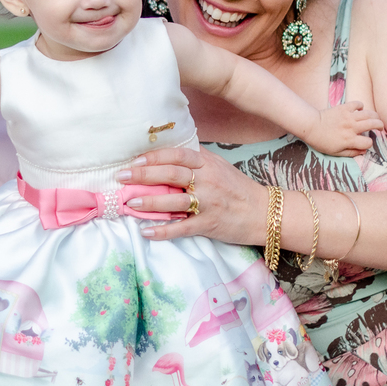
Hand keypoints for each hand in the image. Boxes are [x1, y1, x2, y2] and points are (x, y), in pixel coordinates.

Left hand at [114, 146, 268, 245]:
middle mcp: (207, 181)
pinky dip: (164, 231)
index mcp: (208, 164)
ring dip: (150, 201)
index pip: (177, 155)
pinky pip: (183, 228)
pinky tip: (147, 232)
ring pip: (175, 200)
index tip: (134, 160)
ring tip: (130, 202)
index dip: (154, 157)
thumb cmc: (237, 188)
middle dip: (144, 175)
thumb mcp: (219, 166)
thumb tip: (167, 153)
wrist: (264, 213)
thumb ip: (196, 160)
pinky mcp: (209, 224)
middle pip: (172, 174)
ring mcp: (209, 203)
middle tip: (122, 177)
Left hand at [307, 101, 383, 156]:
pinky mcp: (344, 108)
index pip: (368, 142)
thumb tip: (364, 151)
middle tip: (380, 127)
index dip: (369, 144)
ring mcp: (349, 116)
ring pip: (368, 114)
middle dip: (380, 126)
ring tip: (376, 118)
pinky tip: (360, 109)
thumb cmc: (322, 141)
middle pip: (373, 124)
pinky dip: (360, 106)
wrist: (311, 126)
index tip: (366, 143)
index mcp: (350, 140)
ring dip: (375, 116)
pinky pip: (357, 104)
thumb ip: (351, 153)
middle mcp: (352, 127)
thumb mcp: (335, 152)